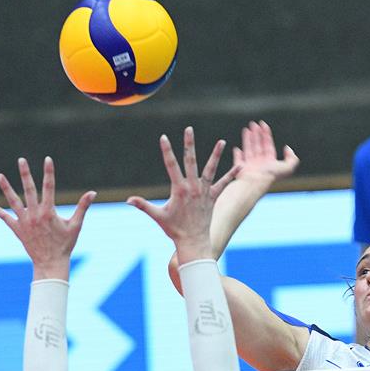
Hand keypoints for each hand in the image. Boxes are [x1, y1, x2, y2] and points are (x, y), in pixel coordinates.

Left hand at [0, 156, 93, 279]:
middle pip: (29, 189)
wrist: (51, 263)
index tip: (47, 159)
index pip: (49, 187)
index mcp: (49, 212)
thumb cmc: (65, 244)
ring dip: (6, 187)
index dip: (49, 172)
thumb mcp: (75, 225)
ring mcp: (24, 221)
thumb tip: (93, 192)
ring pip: (13, 201)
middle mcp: (35, 214)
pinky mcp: (17, 229)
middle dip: (26, 174)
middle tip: (21, 160)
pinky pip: (4, 217)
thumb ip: (83, 207)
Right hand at [127, 126, 235, 260]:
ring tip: (221, 141)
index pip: (171, 165)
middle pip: (190, 160)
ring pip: (211, 169)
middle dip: (189, 144)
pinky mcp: (213, 197)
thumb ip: (143, 206)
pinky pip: (224, 183)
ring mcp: (204, 191)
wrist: (193, 241)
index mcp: (179, 189)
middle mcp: (193, 187)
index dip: (166, 150)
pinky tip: (241, 164)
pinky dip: (232, 174)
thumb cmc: (174, 229)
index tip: (163, 137)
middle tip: (189, 129)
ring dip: (216, 155)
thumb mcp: (157, 216)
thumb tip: (128, 200)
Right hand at [232, 120, 298, 186]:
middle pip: (258, 145)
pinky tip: (236, 148)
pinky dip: (237, 155)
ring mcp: (250, 166)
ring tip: (247, 129)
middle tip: (253, 124)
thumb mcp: (288, 167)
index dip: (266, 134)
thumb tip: (287, 148)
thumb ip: (292, 158)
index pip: (268, 145)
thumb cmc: (270, 175)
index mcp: (270, 162)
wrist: (255, 183)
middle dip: (256, 134)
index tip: (263, 124)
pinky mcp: (241, 169)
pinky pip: (238, 161)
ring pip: (249, 149)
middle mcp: (260, 164)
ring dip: (248, 139)